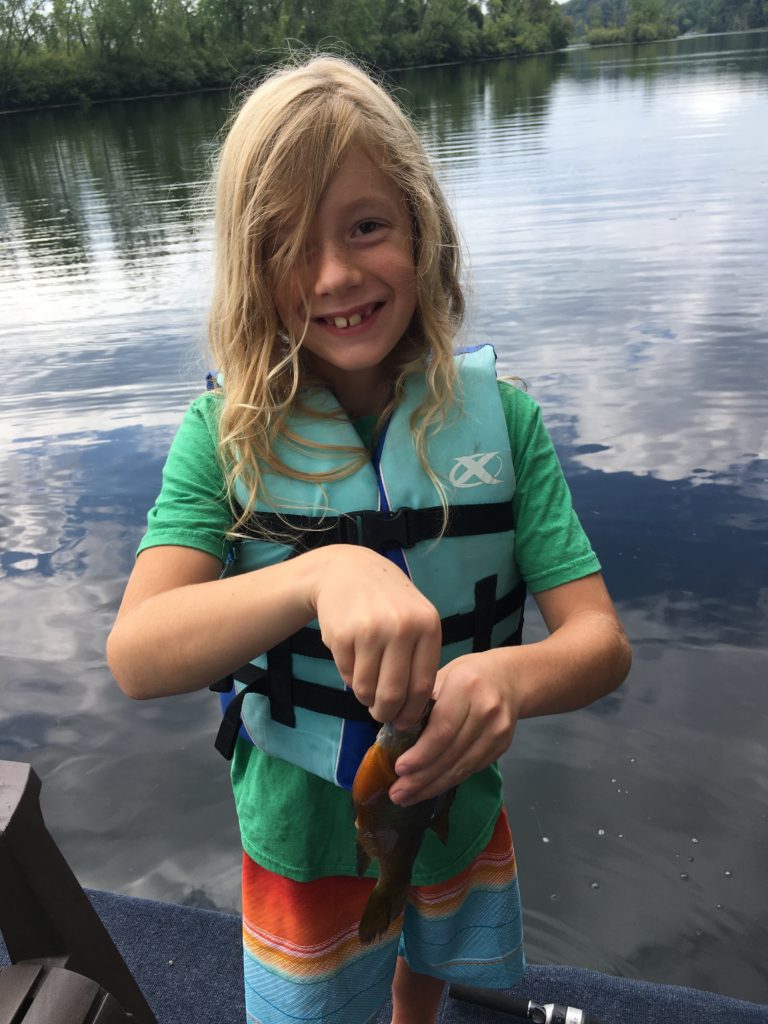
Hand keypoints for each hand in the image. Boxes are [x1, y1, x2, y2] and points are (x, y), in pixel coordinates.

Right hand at [310, 545, 440, 727]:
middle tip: (381, 716)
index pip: (423, 685)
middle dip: (387, 713)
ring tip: (367, 688)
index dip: (412, 712)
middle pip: (394, 693)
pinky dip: (350, 678)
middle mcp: (402, 627)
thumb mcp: (416, 619)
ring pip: (367, 689)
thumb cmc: (388, 602)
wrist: (348, 570)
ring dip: (365, 697)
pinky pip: (347, 675)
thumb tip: (414, 710)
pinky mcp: (342, 634)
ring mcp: (371, 630)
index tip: (405, 723)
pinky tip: (354, 662)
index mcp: (427, 626)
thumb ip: (419, 657)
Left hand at [388, 648, 520, 804]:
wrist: (509, 678)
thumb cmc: (467, 675)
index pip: (442, 729)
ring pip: (462, 767)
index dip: (421, 754)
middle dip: (422, 778)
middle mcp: (486, 710)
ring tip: (407, 797)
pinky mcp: (502, 746)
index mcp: (465, 687)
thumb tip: (392, 731)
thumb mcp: (441, 675)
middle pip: (451, 753)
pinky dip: (448, 781)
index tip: (399, 769)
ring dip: (432, 786)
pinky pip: (471, 769)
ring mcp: (497, 731)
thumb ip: (421, 702)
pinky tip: (429, 788)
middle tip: (397, 793)